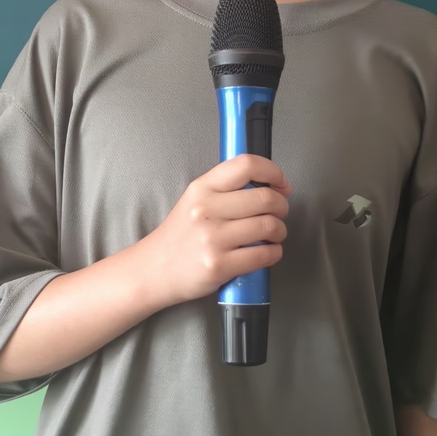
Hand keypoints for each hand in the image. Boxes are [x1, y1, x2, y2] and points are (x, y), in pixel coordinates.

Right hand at [141, 154, 291, 305]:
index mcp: (202, 188)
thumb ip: (226, 187)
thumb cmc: (180, 236)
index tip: (281, 183)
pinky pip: (265, 254)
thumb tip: (270, 183)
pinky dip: (274, 253)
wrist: (154, 269)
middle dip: (282, 206)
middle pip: (266, 198)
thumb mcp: (194, 199)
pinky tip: (266, 251)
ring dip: (279, 231)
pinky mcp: (219, 266)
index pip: (246, 165)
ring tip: (272, 234)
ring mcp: (212, 239)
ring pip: (270, 226)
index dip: (273, 172)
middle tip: (279, 212)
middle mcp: (206, 210)